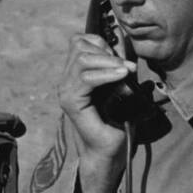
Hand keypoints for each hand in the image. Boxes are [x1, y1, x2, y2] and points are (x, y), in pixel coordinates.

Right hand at [59, 33, 135, 161]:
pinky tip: (121, 76)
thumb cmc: (117, 123)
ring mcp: (66, 90)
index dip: (103, 43)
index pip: (80, 42)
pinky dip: (106, 73)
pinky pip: (86, 77)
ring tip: (126, 71)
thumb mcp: (121, 87)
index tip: (123, 59)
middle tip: (126, 67)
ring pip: (82, 57)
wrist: (110, 151)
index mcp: (75, 75)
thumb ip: (119, 67)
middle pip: (79, 44)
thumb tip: (125, 46)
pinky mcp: (71, 102)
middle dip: (107, 50)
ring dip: (108, 60)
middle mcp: (67, 81)